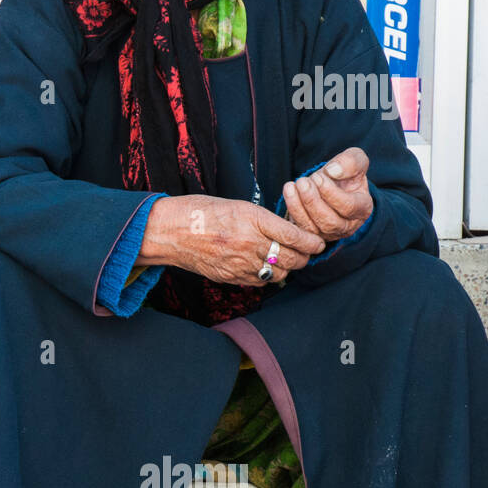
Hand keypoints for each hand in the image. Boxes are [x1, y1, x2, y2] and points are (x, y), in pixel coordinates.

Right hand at [135, 194, 326, 286]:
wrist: (170, 230)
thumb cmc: (201, 211)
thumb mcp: (238, 206)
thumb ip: (263, 221)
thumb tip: (286, 234)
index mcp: (253, 219)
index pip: (295, 237)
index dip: (312, 242)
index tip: (317, 243)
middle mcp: (249, 243)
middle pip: (291, 258)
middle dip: (303, 257)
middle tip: (306, 253)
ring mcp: (239, 263)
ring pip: (278, 274)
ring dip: (286, 268)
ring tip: (285, 260)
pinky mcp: (229, 277)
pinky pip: (258, 281)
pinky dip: (266, 276)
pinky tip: (263, 267)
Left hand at [281, 147, 372, 242]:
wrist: (331, 182)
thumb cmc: (346, 172)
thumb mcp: (356, 160)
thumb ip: (350, 162)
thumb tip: (333, 171)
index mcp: (363, 209)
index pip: (349, 207)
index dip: (332, 194)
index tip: (318, 177)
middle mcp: (347, 226)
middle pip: (330, 222)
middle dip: (313, 201)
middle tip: (303, 182)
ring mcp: (328, 233)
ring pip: (313, 227)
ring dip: (300, 206)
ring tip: (295, 184)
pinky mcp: (310, 234)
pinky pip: (300, 228)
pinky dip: (292, 209)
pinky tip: (289, 190)